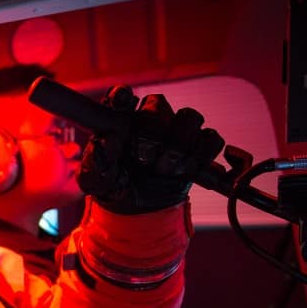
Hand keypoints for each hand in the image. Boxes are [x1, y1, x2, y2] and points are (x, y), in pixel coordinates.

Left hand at [77, 86, 225, 213]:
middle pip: (158, 103)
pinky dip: (204, 153)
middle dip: (153, 131)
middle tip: (144, 159)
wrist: (137, 212)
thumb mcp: (95, 181)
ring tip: (165, 170)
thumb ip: (95, 162)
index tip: (122, 101)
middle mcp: (148, 121)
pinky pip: (211, 138)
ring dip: (179, 144)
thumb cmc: (113, 188)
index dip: (122, 95)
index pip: (121, 98)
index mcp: (120, 123)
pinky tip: (189, 170)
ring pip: (189, 116)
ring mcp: (175, 132)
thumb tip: (109, 139)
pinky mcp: (197, 147)